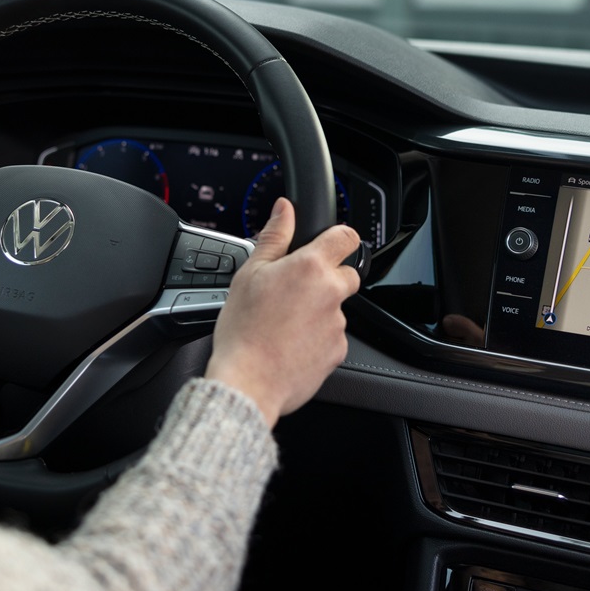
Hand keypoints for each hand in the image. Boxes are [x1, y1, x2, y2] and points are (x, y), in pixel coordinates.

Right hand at [205, 197, 361, 427]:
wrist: (248, 382)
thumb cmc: (243, 329)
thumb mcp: (249, 273)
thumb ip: (274, 236)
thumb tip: (285, 208)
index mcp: (310, 267)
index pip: (346, 237)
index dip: (338, 237)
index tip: (329, 243)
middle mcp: (331, 293)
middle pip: (346, 274)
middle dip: (326, 278)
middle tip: (294, 291)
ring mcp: (338, 324)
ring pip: (336, 307)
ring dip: (318, 310)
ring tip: (284, 323)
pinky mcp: (338, 351)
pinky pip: (332, 336)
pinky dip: (317, 338)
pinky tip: (290, 343)